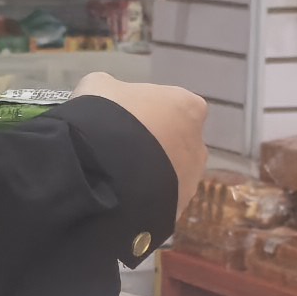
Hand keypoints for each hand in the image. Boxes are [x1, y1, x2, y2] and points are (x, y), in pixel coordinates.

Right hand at [74, 70, 209, 213]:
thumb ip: (112, 90)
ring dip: (150, 174)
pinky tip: (119, 196)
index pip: (174, 106)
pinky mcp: (177, 209)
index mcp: (188, 107)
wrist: (100, 171)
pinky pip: (159, 199)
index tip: (125, 119)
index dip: (149, 112)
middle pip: (176, 142)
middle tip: (121, 148)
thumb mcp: (98, 86)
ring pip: (170, 174)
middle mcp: (198, 144)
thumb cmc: (106, 116)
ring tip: (117, 177)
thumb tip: (109, 97)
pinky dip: (144, 197)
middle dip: (154, 145)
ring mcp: (191, 180)